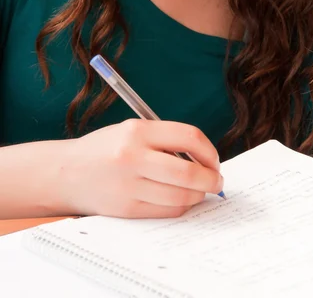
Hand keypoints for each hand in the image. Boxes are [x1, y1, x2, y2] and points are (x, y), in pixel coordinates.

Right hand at [61, 119, 223, 218]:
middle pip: (189, 173)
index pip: (189, 137)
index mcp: (138, 131)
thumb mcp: (132, 131)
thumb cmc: (106, 149)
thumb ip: (166, 140)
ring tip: (198, 190)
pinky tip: (179, 199)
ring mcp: (129, 185)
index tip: (213, 160)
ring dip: (198, 196)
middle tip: (216, 180)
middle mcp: (133, 157)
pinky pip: (166, 211)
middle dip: (211, 179)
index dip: (209, 151)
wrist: (67, 172)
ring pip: (181, 196)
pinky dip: (180, 206)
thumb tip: (205, 159)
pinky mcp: (126, 208)